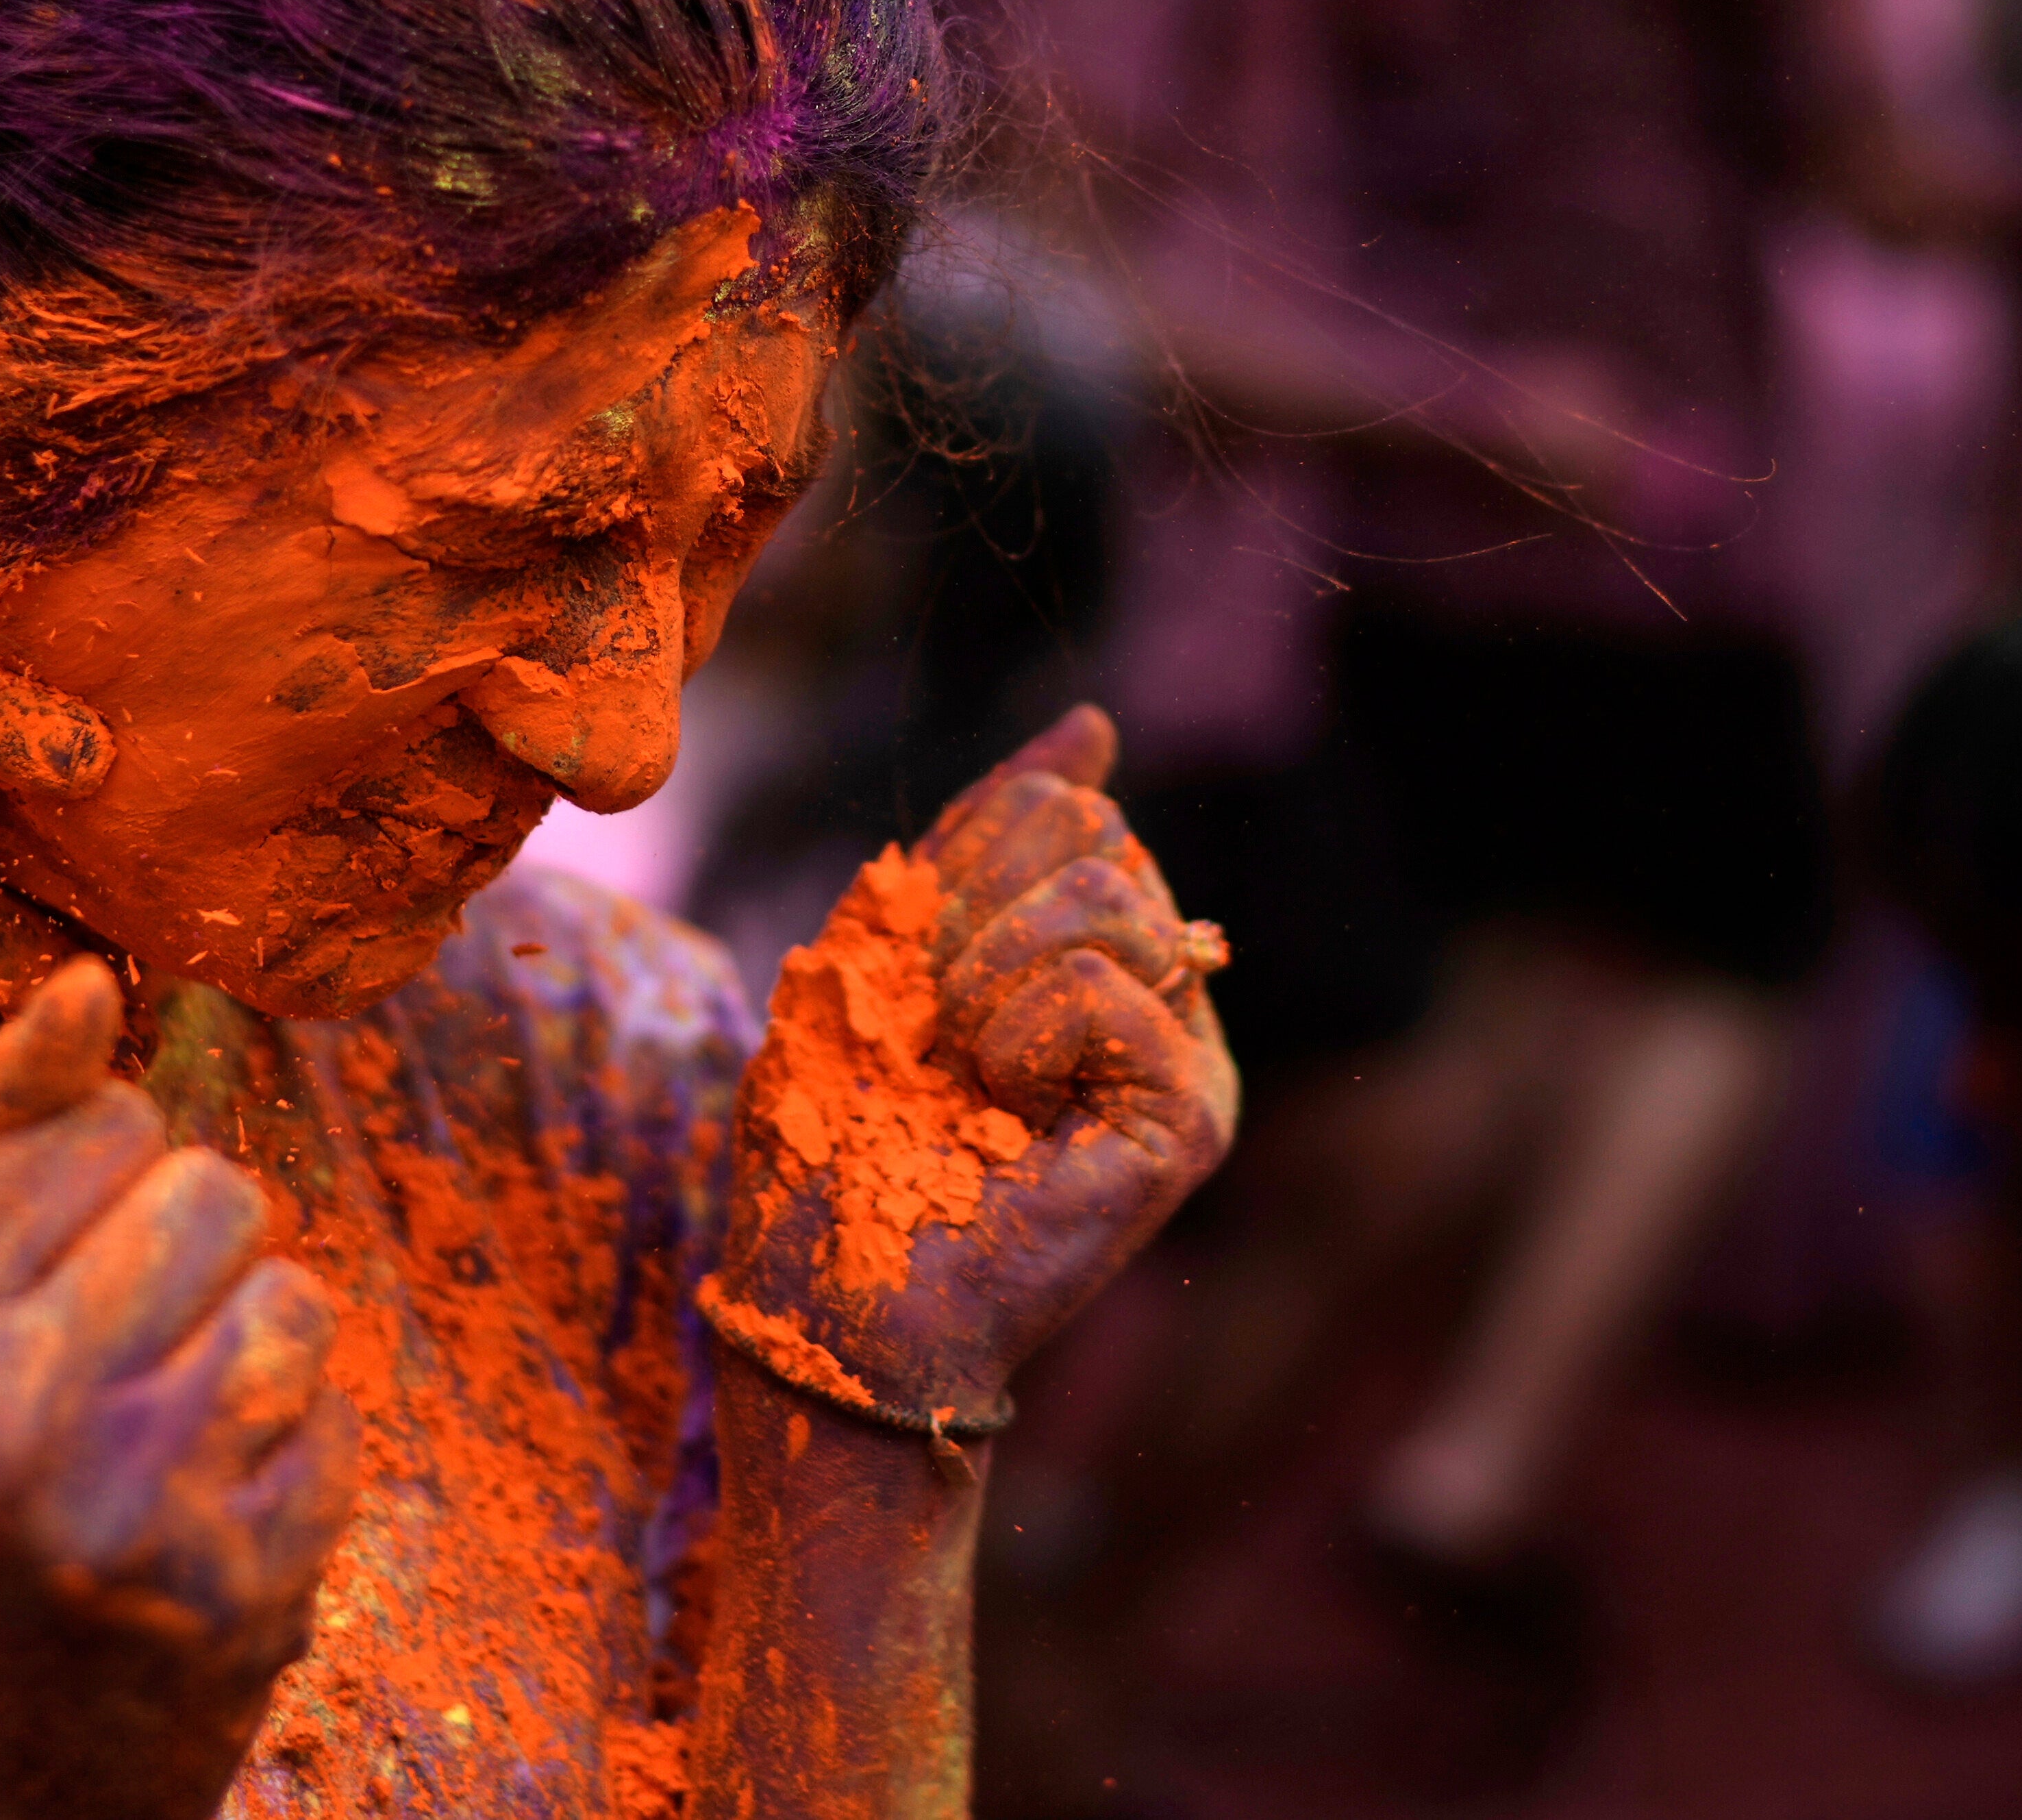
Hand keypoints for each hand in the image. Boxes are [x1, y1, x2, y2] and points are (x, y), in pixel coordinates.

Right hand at [0, 961, 357, 1819]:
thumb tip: (92, 978)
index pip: (100, 1113)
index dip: (99, 1174)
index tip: (45, 1272)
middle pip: (212, 1185)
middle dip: (187, 1246)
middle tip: (113, 1354)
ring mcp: (126, 1507)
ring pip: (291, 1289)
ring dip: (252, 1338)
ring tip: (169, 1420)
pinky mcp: (239, 1582)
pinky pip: (338, 1412)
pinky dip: (295, 1444)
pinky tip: (210, 1503)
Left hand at [717, 705, 1237, 1418]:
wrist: (829, 1300)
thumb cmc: (835, 1135)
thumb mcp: (887, 940)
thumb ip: (988, 831)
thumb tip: (1096, 721)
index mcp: (1093, 951)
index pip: (1057, 805)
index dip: (956, 863)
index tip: (913, 970)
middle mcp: (1161, 996)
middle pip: (1091, 830)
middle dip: (969, 913)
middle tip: (935, 1031)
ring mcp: (1188, 1057)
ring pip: (1110, 890)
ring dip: (986, 973)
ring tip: (965, 1069)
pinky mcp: (1192, 1119)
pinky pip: (1112, 987)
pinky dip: (1020, 1034)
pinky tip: (1003, 1108)